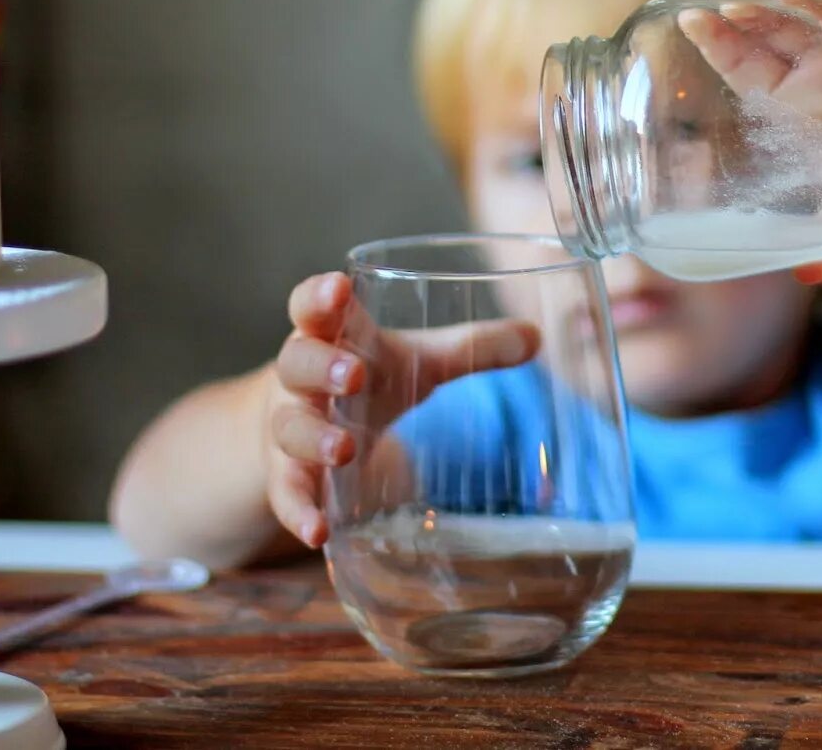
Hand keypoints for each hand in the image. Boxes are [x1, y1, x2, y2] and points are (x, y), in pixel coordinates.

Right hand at [265, 273, 539, 547]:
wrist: (308, 431)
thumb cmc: (370, 379)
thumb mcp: (420, 361)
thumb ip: (471, 349)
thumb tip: (536, 338)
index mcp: (332, 335)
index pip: (314, 306)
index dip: (321, 296)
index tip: (339, 288)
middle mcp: (301, 379)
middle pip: (297, 363)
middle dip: (323, 367)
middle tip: (354, 375)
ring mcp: (289, 428)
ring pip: (290, 428)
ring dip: (314, 438)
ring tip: (345, 450)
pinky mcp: (287, 477)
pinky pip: (285, 494)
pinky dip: (298, 511)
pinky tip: (317, 532)